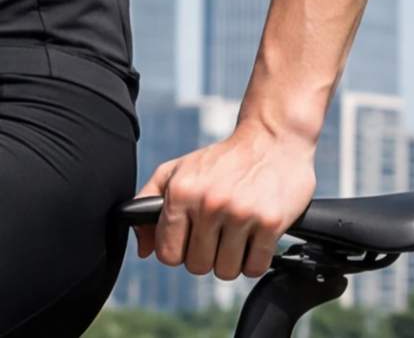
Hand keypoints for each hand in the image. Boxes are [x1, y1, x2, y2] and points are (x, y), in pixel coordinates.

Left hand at [132, 117, 316, 279]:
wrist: (271, 141)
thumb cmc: (221, 161)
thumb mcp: (177, 171)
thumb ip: (149, 204)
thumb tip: (143, 249)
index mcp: (181, 190)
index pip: (167, 253)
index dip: (177, 250)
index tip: (188, 238)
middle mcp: (208, 202)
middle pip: (197, 266)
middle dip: (205, 255)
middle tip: (215, 231)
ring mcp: (240, 214)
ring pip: (225, 272)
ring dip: (230, 259)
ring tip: (234, 232)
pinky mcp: (270, 223)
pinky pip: (254, 270)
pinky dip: (254, 260)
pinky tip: (254, 235)